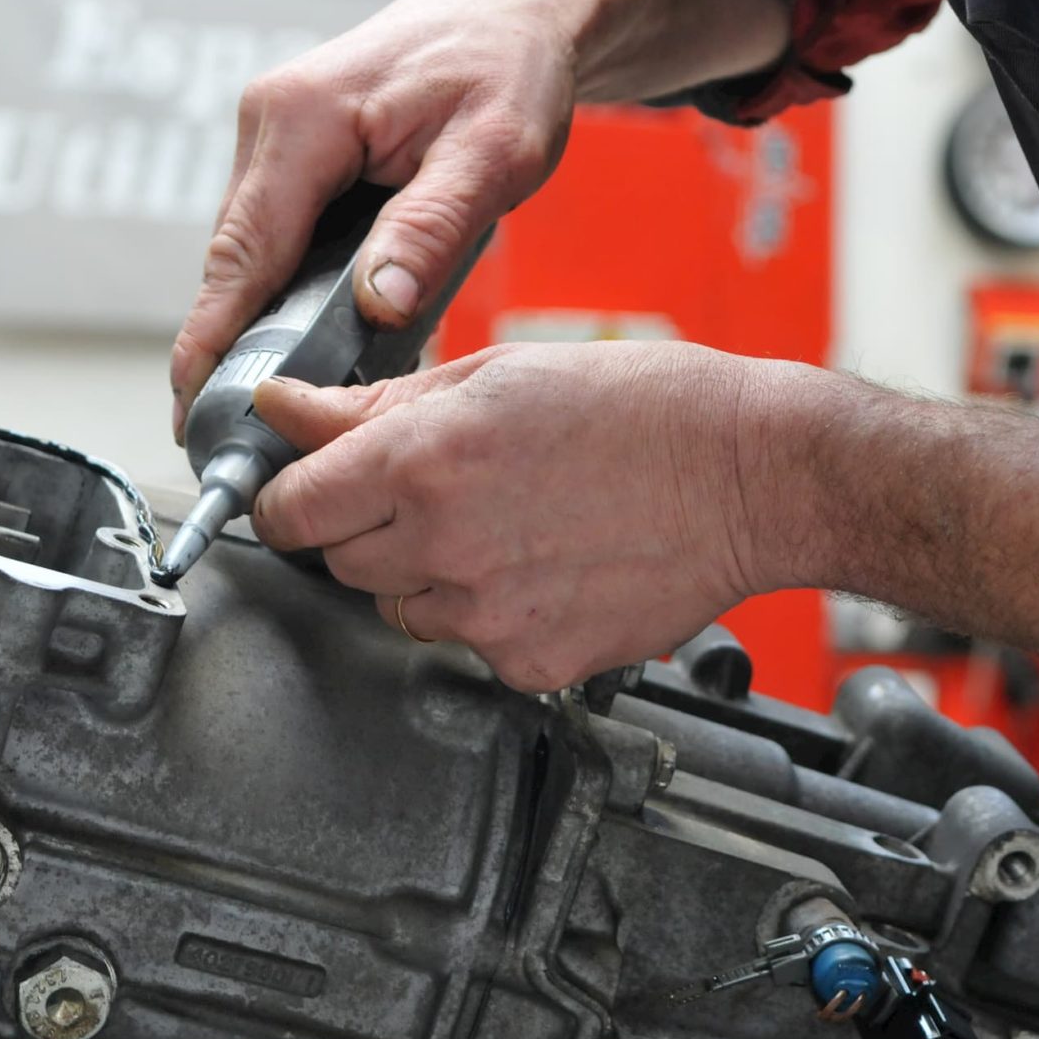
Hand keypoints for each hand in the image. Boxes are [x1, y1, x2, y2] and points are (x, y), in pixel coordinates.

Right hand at [168, 0, 577, 442]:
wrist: (514, 17)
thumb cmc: (507, 68)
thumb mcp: (494, 152)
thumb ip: (432, 228)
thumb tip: (378, 305)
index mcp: (303, 117)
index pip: (242, 251)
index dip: (213, 336)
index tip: (193, 404)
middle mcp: (270, 121)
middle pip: (236, 259)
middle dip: (234, 345)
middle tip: (239, 437)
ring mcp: (275, 137)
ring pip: (254, 253)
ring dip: (267, 320)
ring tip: (281, 402)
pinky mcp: (293, 154)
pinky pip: (280, 236)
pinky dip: (294, 289)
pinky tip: (317, 341)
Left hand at [247, 341, 769, 692]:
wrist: (751, 476)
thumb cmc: (643, 408)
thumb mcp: (496, 375)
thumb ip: (375, 405)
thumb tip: (286, 410)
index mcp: (425, 459)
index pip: (289, 509)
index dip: (289, 499)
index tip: (302, 494)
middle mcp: (444, 544)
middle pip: (339, 562)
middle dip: (366, 527)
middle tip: (437, 491)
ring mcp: (487, 615)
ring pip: (400, 608)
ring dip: (426, 572)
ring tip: (506, 523)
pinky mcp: (529, 663)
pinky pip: (467, 645)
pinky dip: (489, 612)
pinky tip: (544, 564)